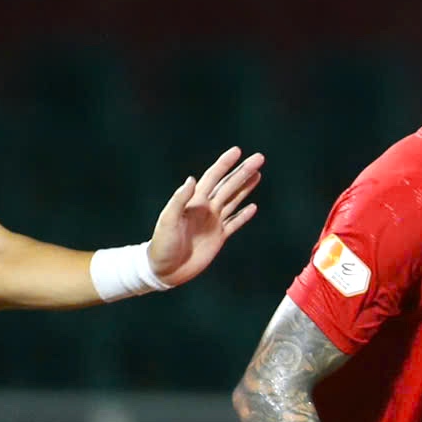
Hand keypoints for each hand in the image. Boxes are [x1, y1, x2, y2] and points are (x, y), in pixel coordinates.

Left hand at [147, 146, 263, 285]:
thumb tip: (192, 179)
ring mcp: (213, 223)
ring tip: (258, 174)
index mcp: (194, 201)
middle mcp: (206, 208)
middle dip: (243, 172)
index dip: (224, 164)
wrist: (165, 270)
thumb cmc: (162, 244)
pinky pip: (234, 224)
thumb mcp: (167, 220)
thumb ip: (179, 200)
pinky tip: (253, 207)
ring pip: (234, 200)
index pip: (213, 177)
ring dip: (246, 188)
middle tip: (259, 158)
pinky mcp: (218, 238)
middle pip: (229, 186)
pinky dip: (244, 215)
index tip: (237, 151)